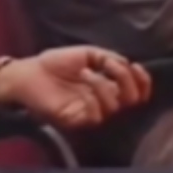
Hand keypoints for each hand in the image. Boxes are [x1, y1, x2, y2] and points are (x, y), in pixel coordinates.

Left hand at [0, 46, 150, 129]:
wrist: (29, 73)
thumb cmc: (56, 63)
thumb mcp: (87, 53)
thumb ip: (109, 58)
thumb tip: (128, 64)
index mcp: (108, 84)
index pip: (137, 90)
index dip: (143, 81)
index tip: (136, 67)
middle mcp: (103, 100)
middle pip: (131, 100)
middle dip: (127, 81)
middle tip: (111, 66)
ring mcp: (91, 111)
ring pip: (113, 106)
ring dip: (104, 85)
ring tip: (86, 71)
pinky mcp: (77, 119)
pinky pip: (95, 115)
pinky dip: (92, 97)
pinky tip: (82, 79)